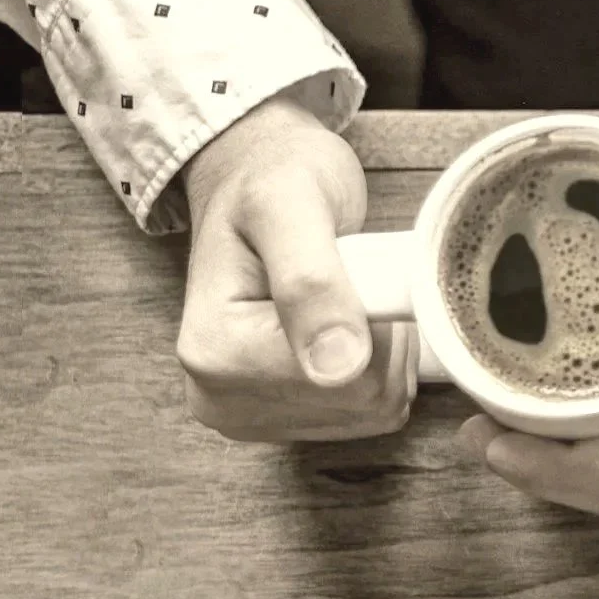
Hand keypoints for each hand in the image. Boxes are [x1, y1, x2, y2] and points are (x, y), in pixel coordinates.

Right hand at [177, 92, 415, 441]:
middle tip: (350, 278)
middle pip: (367, 400)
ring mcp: (251, 414)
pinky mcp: (284, 419)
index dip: (377, 321)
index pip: (349, 378)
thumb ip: (311, 281)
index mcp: (214, 353)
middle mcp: (220, 397)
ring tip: (345, 296)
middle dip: (383, 336)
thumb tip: (337, 368)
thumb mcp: (289, 206)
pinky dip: (381, 367)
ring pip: (377, 410)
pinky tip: (347, 325)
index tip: (350, 269)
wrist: (255, 179)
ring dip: (385, 351)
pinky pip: (373, 414)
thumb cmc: (271, 180)